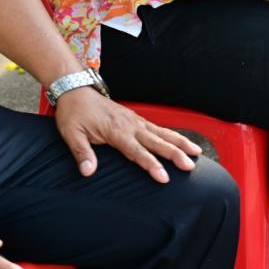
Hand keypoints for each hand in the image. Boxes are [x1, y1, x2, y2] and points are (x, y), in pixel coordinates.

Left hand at [55, 86, 201, 183]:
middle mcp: (131, 125)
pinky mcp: (136, 119)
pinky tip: (183, 142)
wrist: (77, 91)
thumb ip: (82, 153)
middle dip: (175, 154)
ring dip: (181, 143)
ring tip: (197, 152)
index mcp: (116, 131)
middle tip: (190, 166)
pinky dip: (173, 135)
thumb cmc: (74, 113)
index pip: (138, 152)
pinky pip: (159, 128)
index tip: (164, 177)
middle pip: (158, 142)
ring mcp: (136, 121)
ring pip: (163, 133)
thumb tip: (88, 172)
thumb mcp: (71, 134)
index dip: (152, 165)